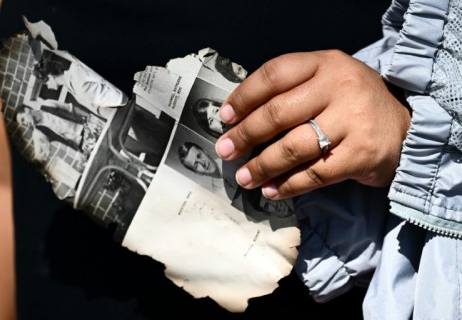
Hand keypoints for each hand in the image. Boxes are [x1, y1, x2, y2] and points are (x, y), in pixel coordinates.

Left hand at [215, 50, 410, 198]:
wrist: (406, 129)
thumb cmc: (352, 106)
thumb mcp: (328, 82)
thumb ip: (292, 91)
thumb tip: (241, 118)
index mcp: (325, 63)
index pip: (274, 74)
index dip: (244, 96)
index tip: (225, 117)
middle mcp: (339, 87)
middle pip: (278, 112)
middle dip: (244, 135)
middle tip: (225, 151)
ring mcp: (353, 120)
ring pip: (293, 147)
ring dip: (262, 166)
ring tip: (244, 177)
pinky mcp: (361, 154)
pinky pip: (314, 174)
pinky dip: (288, 186)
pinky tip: (271, 191)